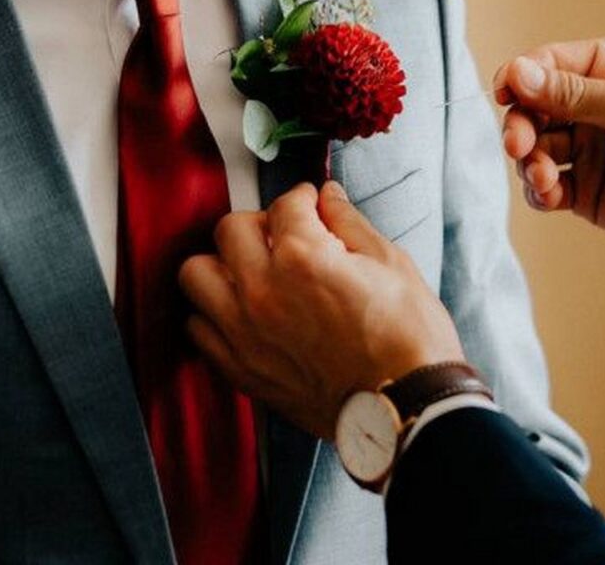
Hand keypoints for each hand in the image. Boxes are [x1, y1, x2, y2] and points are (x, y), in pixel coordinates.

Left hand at [178, 181, 463, 440]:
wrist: (407, 407)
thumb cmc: (408, 336)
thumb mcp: (391, 264)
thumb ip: (349, 223)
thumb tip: (328, 197)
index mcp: (302, 257)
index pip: (284, 204)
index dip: (303, 199)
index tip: (312, 207)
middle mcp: (262, 290)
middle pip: (229, 229)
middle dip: (258, 224)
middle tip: (282, 237)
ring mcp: (244, 332)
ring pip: (196, 274)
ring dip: (222, 265)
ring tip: (251, 273)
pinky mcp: (240, 368)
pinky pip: (198, 328)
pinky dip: (213, 314)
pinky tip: (243, 314)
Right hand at [495, 37, 604, 272]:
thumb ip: (573, 93)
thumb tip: (518, 72)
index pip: (545, 65)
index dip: (518, 78)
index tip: (504, 95)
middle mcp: (588, 105)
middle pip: (529, 108)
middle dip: (519, 127)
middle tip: (518, 146)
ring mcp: (582, 147)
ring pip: (530, 149)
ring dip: (529, 163)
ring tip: (544, 178)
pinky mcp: (580, 186)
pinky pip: (541, 186)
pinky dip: (538, 191)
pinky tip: (551, 194)